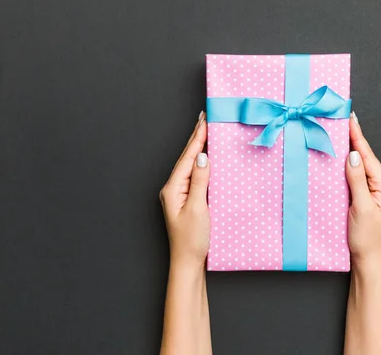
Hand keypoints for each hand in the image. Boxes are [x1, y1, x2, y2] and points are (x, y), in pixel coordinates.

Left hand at [159, 112, 209, 266]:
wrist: (188, 262)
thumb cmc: (192, 239)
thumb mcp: (198, 208)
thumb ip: (200, 181)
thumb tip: (202, 156)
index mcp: (173, 188)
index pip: (188, 157)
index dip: (197, 138)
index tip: (205, 120)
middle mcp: (173, 189)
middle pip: (187, 158)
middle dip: (196, 138)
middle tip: (205, 118)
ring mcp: (179, 195)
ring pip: (190, 166)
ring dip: (199, 148)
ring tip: (206, 132)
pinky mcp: (187, 200)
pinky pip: (195, 176)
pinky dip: (202, 163)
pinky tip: (207, 158)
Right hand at [346, 112, 380, 266]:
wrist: (367, 259)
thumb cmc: (366, 238)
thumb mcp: (361, 207)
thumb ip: (357, 180)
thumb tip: (353, 155)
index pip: (368, 157)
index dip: (358, 137)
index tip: (351, 119)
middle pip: (365, 158)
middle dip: (354, 140)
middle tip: (342, 120)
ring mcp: (375, 191)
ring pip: (360, 166)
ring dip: (350, 151)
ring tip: (340, 134)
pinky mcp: (366, 197)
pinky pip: (356, 176)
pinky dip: (347, 166)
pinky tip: (340, 158)